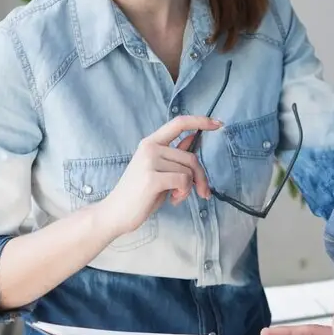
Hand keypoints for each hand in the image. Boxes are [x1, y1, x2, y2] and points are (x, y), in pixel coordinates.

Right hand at [97, 115, 219, 237]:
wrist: (115, 213)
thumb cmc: (139, 193)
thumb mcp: (159, 170)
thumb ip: (174, 155)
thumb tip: (193, 138)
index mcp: (150, 143)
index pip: (179, 123)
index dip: (200, 121)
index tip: (218, 123)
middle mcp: (150, 148)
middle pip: (191, 157)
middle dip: (201, 177)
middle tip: (202, 192)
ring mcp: (150, 162)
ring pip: (188, 171)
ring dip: (189, 188)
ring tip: (175, 196)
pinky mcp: (152, 178)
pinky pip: (184, 181)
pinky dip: (184, 193)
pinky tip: (172, 199)